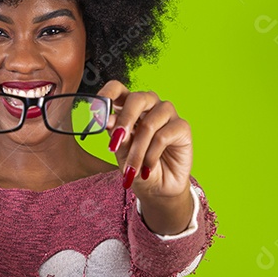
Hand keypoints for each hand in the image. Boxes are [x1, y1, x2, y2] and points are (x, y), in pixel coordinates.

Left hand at [96, 79, 192, 198]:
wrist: (157, 188)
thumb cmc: (137, 165)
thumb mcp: (121, 151)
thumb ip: (116, 134)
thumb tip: (107, 120)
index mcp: (129, 106)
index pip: (117, 89)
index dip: (106, 94)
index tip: (95, 111)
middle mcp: (149, 105)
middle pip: (137, 99)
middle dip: (124, 121)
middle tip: (115, 145)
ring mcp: (167, 113)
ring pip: (149, 124)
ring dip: (137, 151)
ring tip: (132, 169)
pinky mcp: (182, 126)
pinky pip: (163, 136)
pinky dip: (151, 155)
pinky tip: (148, 168)